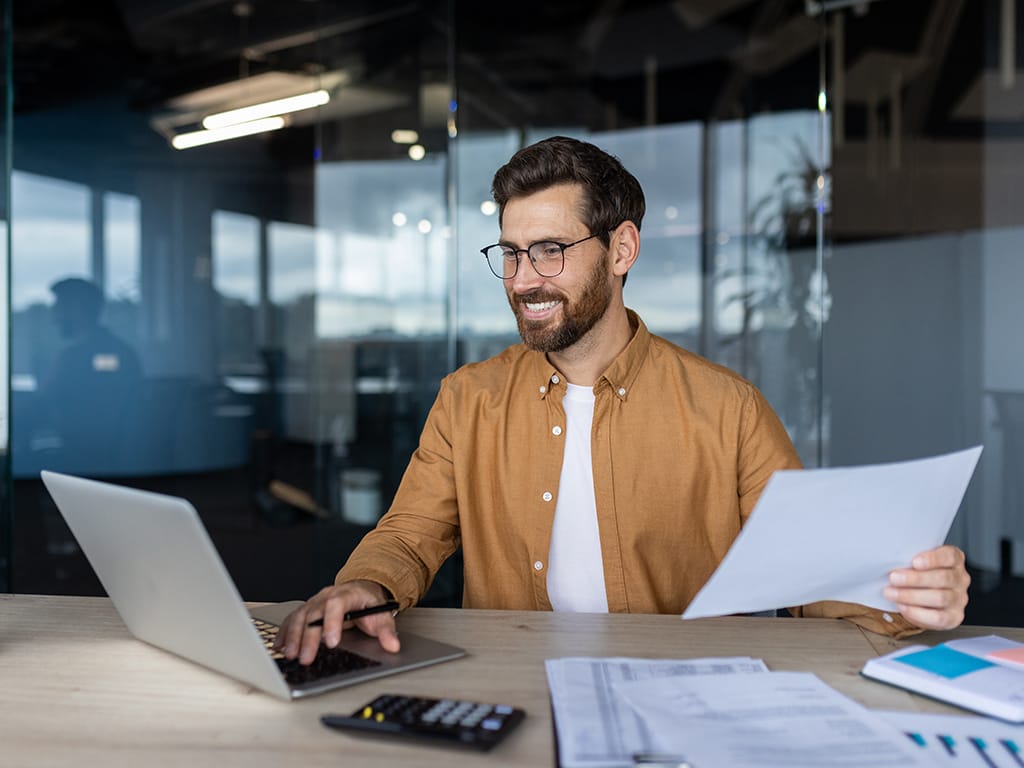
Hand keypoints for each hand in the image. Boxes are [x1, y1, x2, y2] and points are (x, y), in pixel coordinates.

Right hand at [274, 580, 400, 664]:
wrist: (360, 590)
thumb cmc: (367, 604)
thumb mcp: (381, 614)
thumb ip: (386, 630)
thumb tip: (393, 645)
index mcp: (346, 594)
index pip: (336, 605)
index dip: (332, 623)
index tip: (331, 642)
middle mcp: (326, 596)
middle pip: (314, 614)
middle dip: (308, 637)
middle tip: (306, 658)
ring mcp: (314, 602)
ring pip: (300, 616)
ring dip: (293, 636)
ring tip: (291, 655)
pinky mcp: (306, 610)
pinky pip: (292, 619)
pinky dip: (284, 633)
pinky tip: (280, 646)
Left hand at [884, 545, 969, 629]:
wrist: (921, 600)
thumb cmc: (917, 575)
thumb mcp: (914, 562)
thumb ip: (910, 560)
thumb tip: (891, 560)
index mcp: (954, 559)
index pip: (950, 556)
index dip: (933, 559)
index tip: (914, 562)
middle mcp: (960, 579)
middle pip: (943, 578)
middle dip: (915, 579)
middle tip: (894, 578)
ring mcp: (959, 599)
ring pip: (940, 597)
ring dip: (911, 595)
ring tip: (892, 593)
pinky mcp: (954, 617)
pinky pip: (938, 617)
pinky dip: (917, 612)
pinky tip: (902, 606)